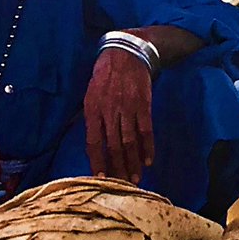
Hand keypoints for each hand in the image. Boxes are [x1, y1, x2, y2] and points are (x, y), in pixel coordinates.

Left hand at [84, 47, 154, 183]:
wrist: (125, 54)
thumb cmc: (104, 76)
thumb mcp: (89, 94)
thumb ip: (90, 117)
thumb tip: (90, 140)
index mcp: (92, 110)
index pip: (92, 142)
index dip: (97, 161)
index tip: (100, 177)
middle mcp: (108, 111)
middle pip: (112, 146)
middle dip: (118, 168)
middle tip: (123, 185)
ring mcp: (127, 108)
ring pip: (129, 142)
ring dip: (133, 162)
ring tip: (136, 178)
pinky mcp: (143, 105)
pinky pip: (146, 130)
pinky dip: (148, 146)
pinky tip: (149, 160)